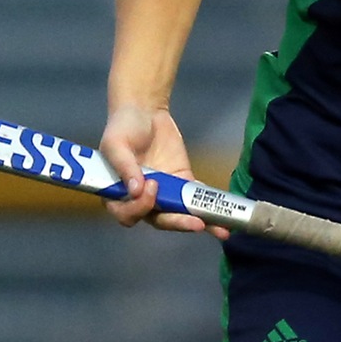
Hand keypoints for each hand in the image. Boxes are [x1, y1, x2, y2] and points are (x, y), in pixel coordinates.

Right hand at [99, 104, 228, 239]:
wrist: (144, 111)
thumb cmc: (123, 128)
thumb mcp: (116, 144)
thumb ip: (124, 167)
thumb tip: (136, 190)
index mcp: (119, 195)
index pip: (128, 214)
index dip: (140, 208)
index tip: (152, 187)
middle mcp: (142, 199)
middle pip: (159, 219)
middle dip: (179, 223)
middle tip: (196, 223)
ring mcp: (164, 193)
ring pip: (180, 213)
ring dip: (201, 221)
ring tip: (221, 230)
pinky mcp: (182, 182)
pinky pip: (195, 197)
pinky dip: (209, 205)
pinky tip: (224, 213)